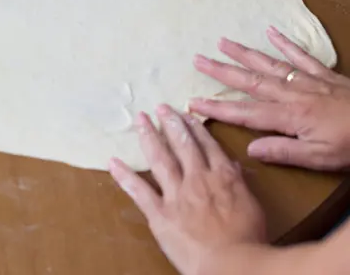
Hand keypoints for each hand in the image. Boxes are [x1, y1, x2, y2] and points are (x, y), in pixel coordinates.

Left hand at [109, 105, 265, 274]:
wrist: (231, 265)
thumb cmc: (248, 240)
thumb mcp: (252, 205)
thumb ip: (239, 182)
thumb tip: (232, 165)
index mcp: (222, 176)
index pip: (206, 144)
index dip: (194, 127)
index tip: (185, 113)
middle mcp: (197, 178)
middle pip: (182, 144)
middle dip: (170, 123)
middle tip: (161, 106)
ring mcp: (177, 195)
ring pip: (160, 159)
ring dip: (149, 136)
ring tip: (140, 119)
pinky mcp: (160, 214)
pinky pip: (139, 191)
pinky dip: (124, 176)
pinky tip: (113, 161)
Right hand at [191, 26, 349, 170]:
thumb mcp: (319, 158)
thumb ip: (284, 152)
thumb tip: (250, 148)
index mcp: (289, 116)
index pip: (246, 113)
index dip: (218, 109)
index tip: (194, 103)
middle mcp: (292, 93)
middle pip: (250, 81)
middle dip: (222, 71)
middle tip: (198, 59)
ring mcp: (307, 80)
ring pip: (269, 64)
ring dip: (244, 53)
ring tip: (223, 41)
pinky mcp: (323, 74)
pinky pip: (300, 55)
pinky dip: (285, 43)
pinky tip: (271, 31)